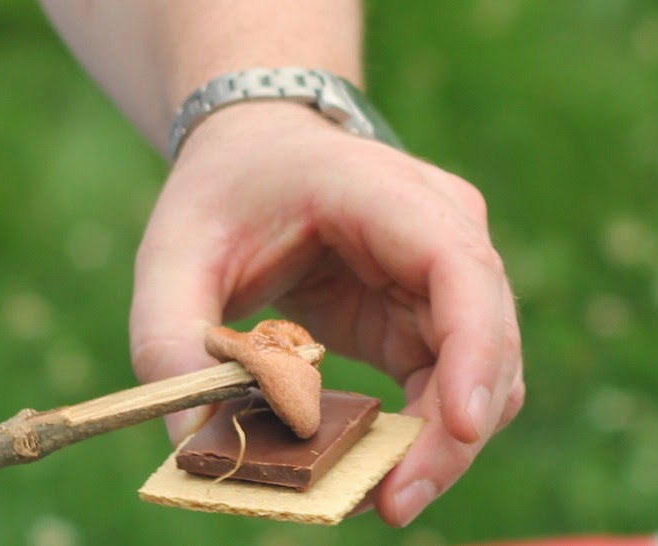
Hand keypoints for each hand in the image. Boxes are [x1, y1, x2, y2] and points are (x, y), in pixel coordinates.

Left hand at [129, 102, 523, 526]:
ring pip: (486, 368)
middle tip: (389, 503)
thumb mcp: (173, 253)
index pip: (460, 267)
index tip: (461, 427)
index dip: (476, 347)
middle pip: (486, 334)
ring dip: (443, 440)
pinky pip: (453, 378)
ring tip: (373, 494)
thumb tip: (199, 447)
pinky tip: (375, 462)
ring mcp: (448, 267)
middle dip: (452, 429)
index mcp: (385, 191)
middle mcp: (443, 225)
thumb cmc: (225, 192)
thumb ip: (171, 341)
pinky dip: (425, 429)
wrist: (260, 153)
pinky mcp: (434, 308)